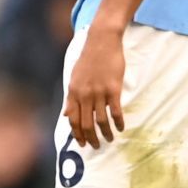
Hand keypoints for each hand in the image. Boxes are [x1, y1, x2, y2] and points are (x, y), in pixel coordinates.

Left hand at [63, 24, 126, 147]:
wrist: (102, 41)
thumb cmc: (88, 59)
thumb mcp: (74, 78)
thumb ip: (70, 98)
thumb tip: (65, 116)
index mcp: (73, 92)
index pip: (73, 120)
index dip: (77, 134)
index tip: (82, 144)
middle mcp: (84, 95)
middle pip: (86, 124)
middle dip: (91, 138)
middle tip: (97, 146)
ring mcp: (99, 92)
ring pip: (101, 120)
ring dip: (106, 133)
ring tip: (110, 139)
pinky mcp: (113, 89)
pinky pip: (115, 111)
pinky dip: (118, 122)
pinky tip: (121, 128)